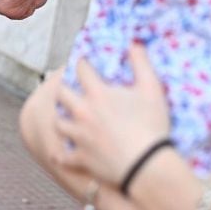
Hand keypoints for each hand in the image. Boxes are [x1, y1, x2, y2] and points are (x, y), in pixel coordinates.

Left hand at [53, 45, 170, 186]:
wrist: (146, 166)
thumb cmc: (151, 125)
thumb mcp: (152, 89)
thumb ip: (141, 63)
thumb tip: (134, 43)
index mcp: (97, 93)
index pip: (81, 70)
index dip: (81, 63)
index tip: (82, 62)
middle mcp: (82, 112)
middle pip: (61, 94)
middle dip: (63, 88)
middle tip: (68, 88)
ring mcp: (79, 137)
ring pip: (59, 123)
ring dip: (61, 119)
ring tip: (65, 117)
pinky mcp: (81, 159)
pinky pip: (63, 157)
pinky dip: (61, 155)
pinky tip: (58, 154)